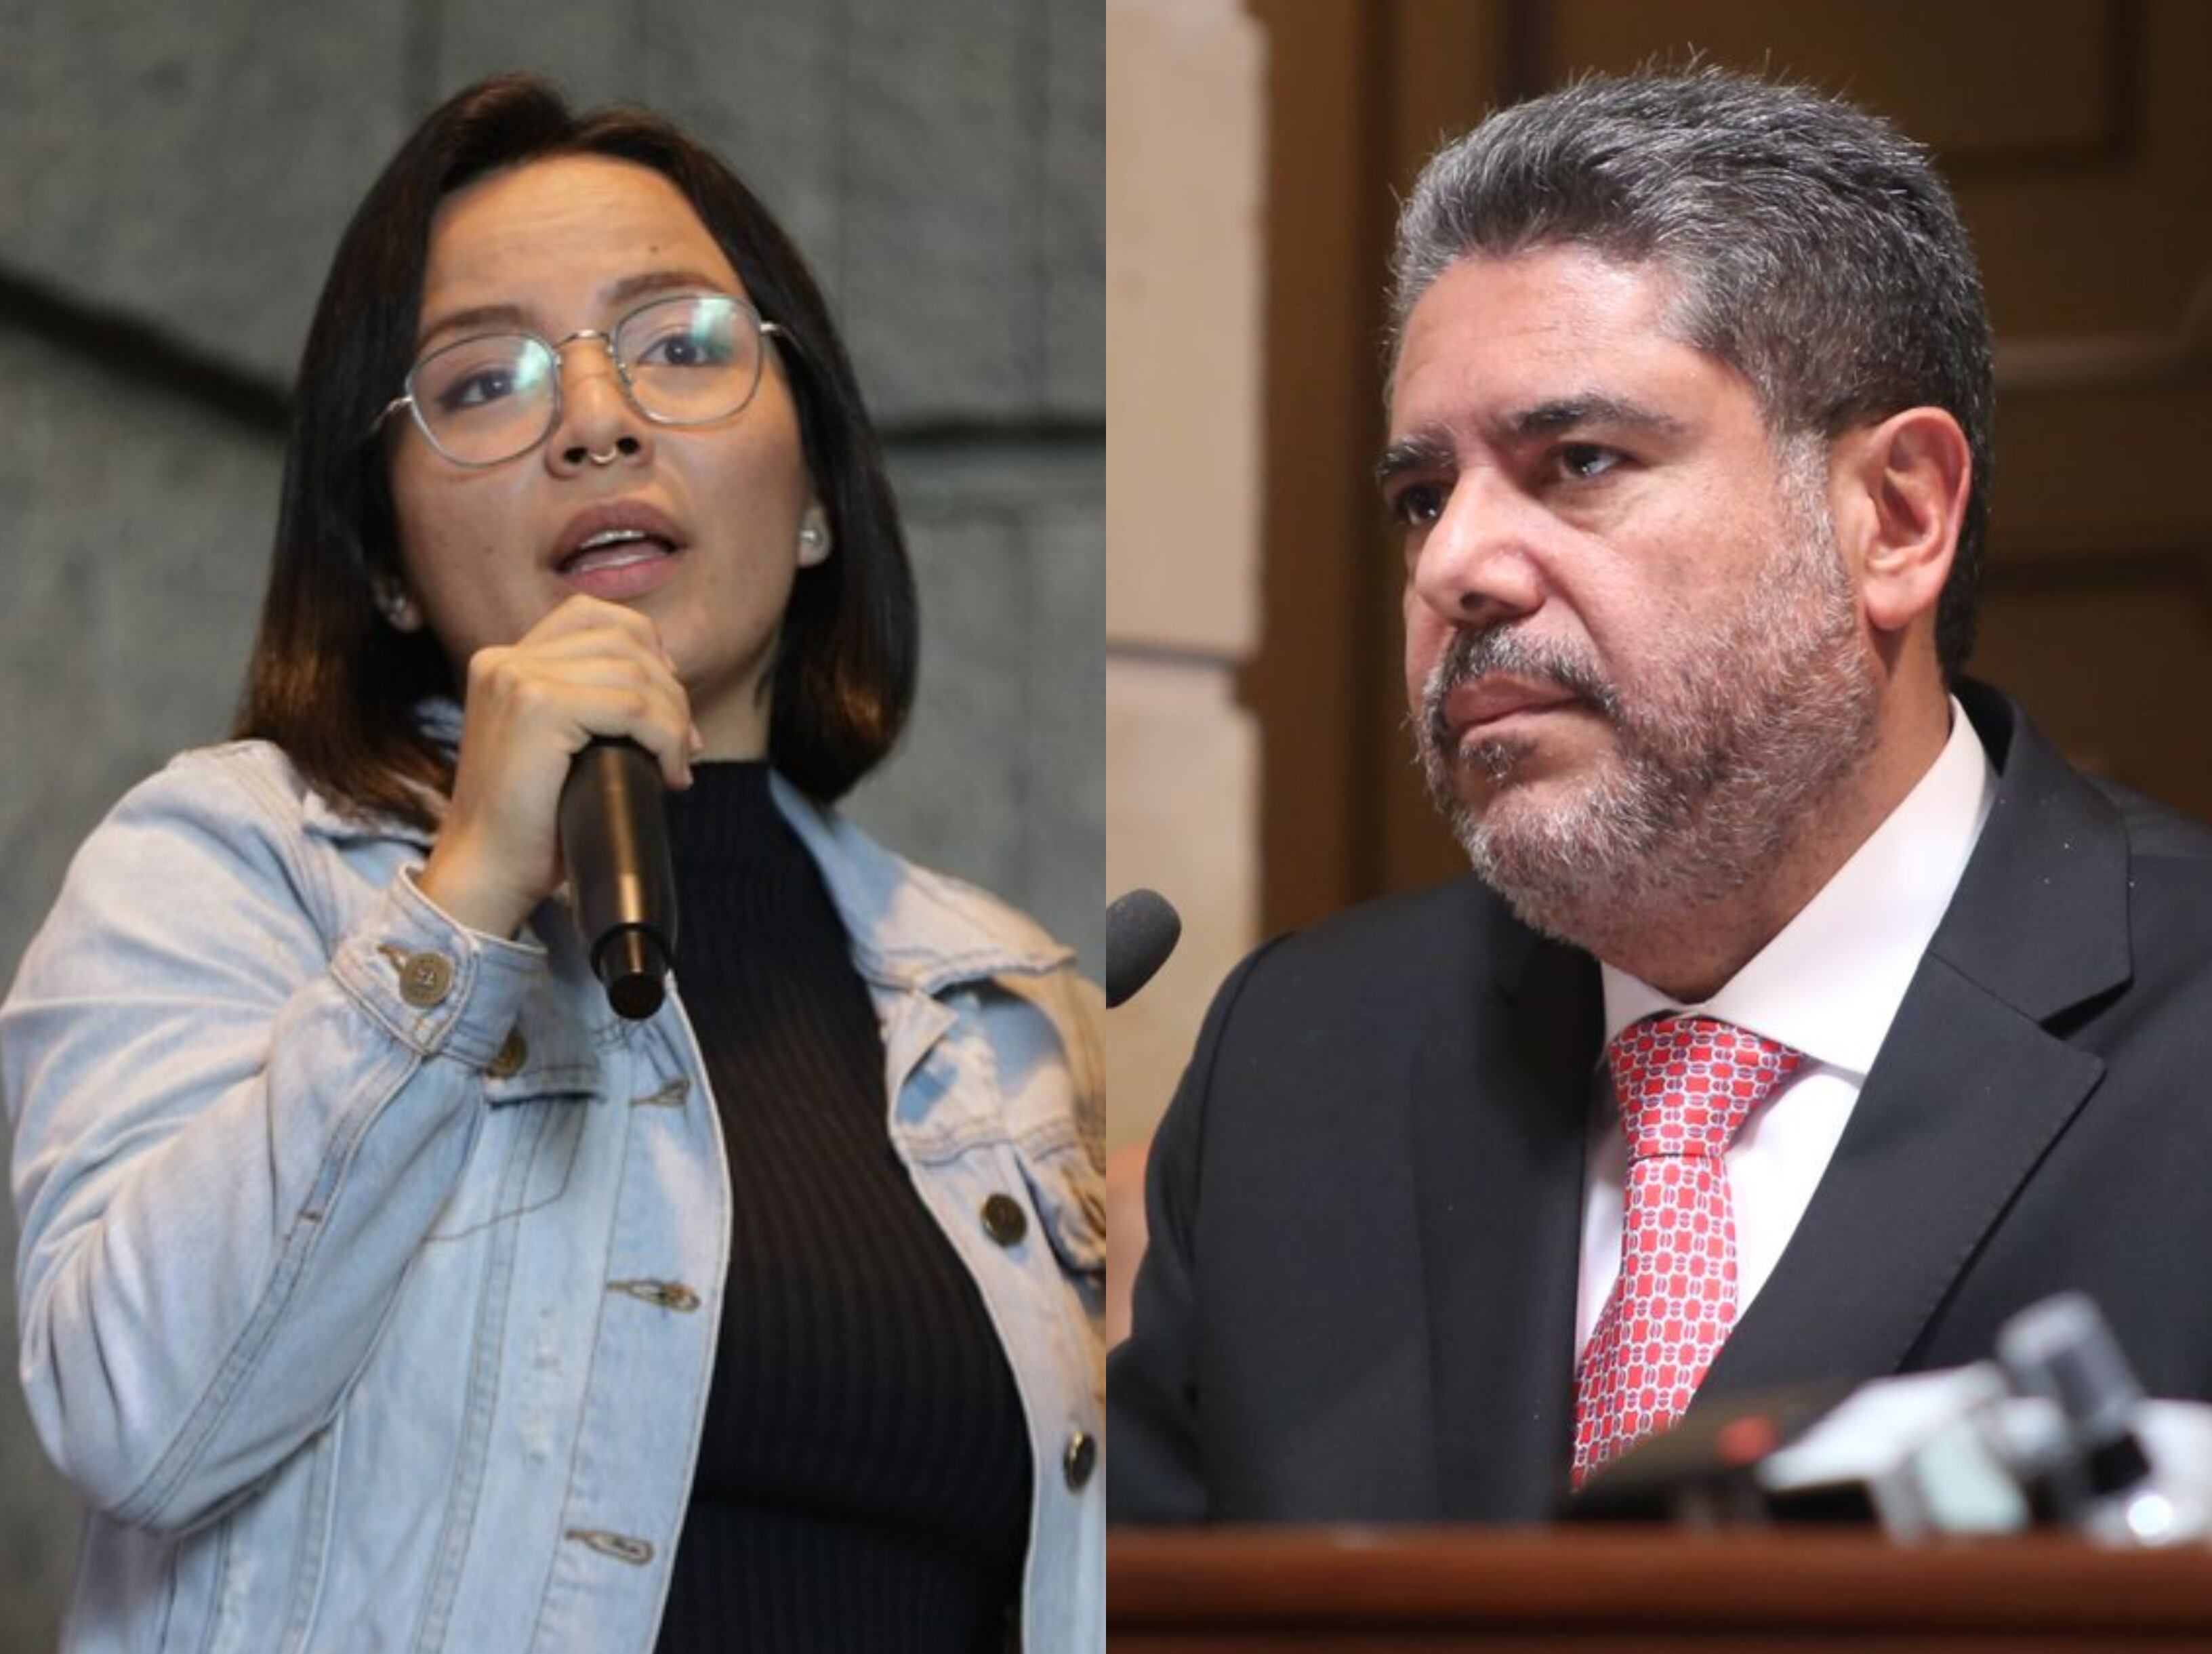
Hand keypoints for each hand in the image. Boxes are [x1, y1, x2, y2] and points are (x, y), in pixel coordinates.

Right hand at [416, 596, 700, 937]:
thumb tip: (669, 687)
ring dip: (674, 718)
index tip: (667, 709)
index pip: (594, 617)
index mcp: (505, 661)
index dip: (647, 652)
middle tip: (684, 745)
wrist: (486, 870)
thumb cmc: (530, 822)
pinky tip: (669, 773)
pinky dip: (665, 738)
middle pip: (623, 638)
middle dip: (670, 690)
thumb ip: (590, 704)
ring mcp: (517, 678)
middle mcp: (505, 659)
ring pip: (635, 672)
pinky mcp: (538, 707)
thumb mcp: (558, 744)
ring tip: (676, 763)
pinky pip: (632, 706)